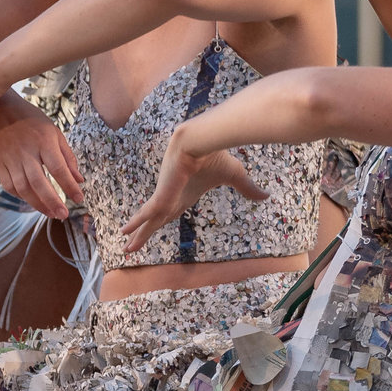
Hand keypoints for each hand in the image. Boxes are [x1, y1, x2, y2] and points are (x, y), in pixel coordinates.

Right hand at [0, 98, 84, 219]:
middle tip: (63, 215)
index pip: (59, 169)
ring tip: (50, 213)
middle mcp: (25, 151)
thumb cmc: (28, 120)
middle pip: (39, 183)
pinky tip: (32, 201)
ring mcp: (9, 158)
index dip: (70, 186)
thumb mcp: (53, 131)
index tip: (79, 199)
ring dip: (37, 204)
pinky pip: (9, 185)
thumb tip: (79, 179)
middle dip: (52, 202)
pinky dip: (21, 196)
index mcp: (43, 141)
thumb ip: (67, 156)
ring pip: (23, 188)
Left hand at [120, 129, 264, 253]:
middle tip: (130, 247)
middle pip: (155, 221)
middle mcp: (172, 198)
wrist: (203, 140)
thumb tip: (267, 196)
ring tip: (125, 250)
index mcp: (184, 195)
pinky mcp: (162, 195)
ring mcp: (165, 197)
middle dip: (143, 234)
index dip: (160, 222)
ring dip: (138, 235)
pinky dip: (136, 222)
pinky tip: (124, 232)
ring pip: (148, 222)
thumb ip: (247, 189)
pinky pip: (146, 213)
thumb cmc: (216, 154)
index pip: (170, 213)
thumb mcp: (235, 176)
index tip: (152, 229)